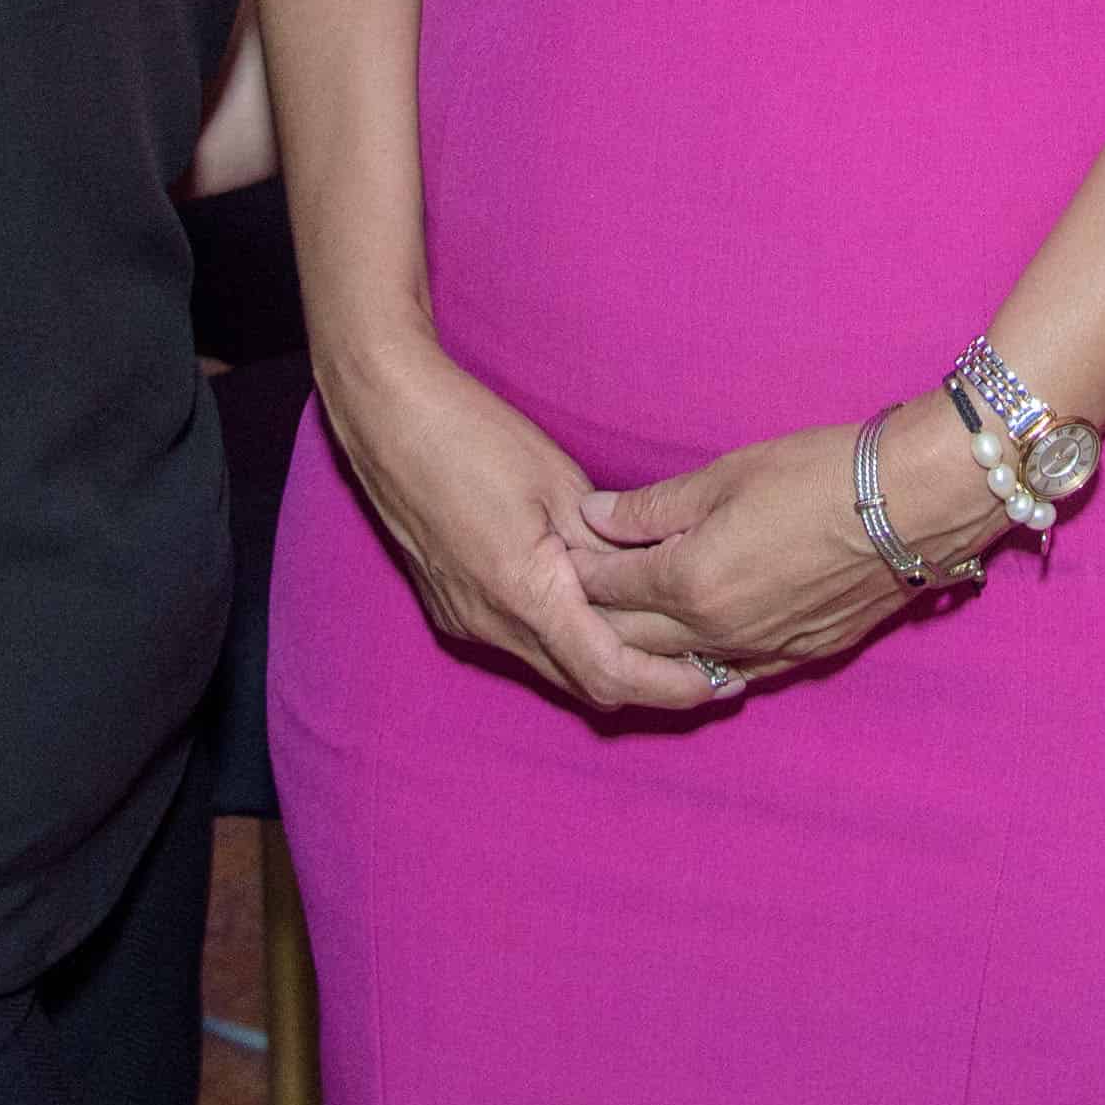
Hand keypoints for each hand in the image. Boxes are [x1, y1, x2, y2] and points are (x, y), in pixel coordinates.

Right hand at [313, 338, 709, 714]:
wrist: (388, 417)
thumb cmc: (474, 436)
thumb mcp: (560, 484)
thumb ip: (607, 546)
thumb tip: (654, 582)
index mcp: (524, 593)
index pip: (608, 675)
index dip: (668, 687)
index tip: (716, 683)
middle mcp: (490, 623)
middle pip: (583, 685)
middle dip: (647, 684)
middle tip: (708, 669)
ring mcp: (464, 620)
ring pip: (552, 668)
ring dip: (605, 664)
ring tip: (666, 643)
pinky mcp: (451, 608)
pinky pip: (521, 645)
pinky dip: (566, 643)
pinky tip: (597, 616)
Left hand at [569, 409, 981, 683]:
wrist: (913, 505)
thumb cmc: (819, 475)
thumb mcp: (726, 474)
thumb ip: (653, 507)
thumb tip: (594, 518)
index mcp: (689, 582)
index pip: (606, 588)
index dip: (574, 571)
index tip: (554, 555)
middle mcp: (716, 630)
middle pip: (629, 639)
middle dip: (593, 617)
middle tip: (570, 595)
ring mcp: (759, 651)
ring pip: (678, 667)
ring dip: (644, 650)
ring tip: (621, 627)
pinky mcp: (799, 657)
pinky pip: (732, 674)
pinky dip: (701, 663)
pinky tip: (693, 651)